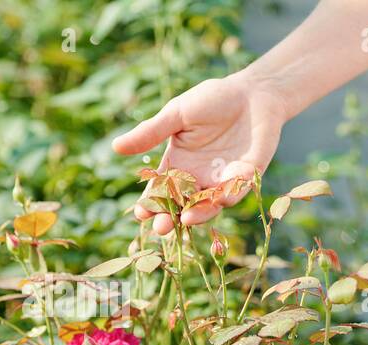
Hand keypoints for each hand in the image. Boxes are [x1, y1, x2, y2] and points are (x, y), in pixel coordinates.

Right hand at [111, 72, 287, 234]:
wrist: (251, 94)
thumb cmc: (212, 100)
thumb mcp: (177, 115)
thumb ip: (151, 132)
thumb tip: (116, 147)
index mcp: (179, 164)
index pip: (161, 190)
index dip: (150, 203)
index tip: (140, 214)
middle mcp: (199, 177)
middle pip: (182, 205)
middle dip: (171, 217)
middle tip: (161, 227)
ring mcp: (223, 180)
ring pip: (209, 205)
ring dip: (199, 214)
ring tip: (186, 220)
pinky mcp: (247, 177)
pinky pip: (237, 192)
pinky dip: (229, 196)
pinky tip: (220, 199)